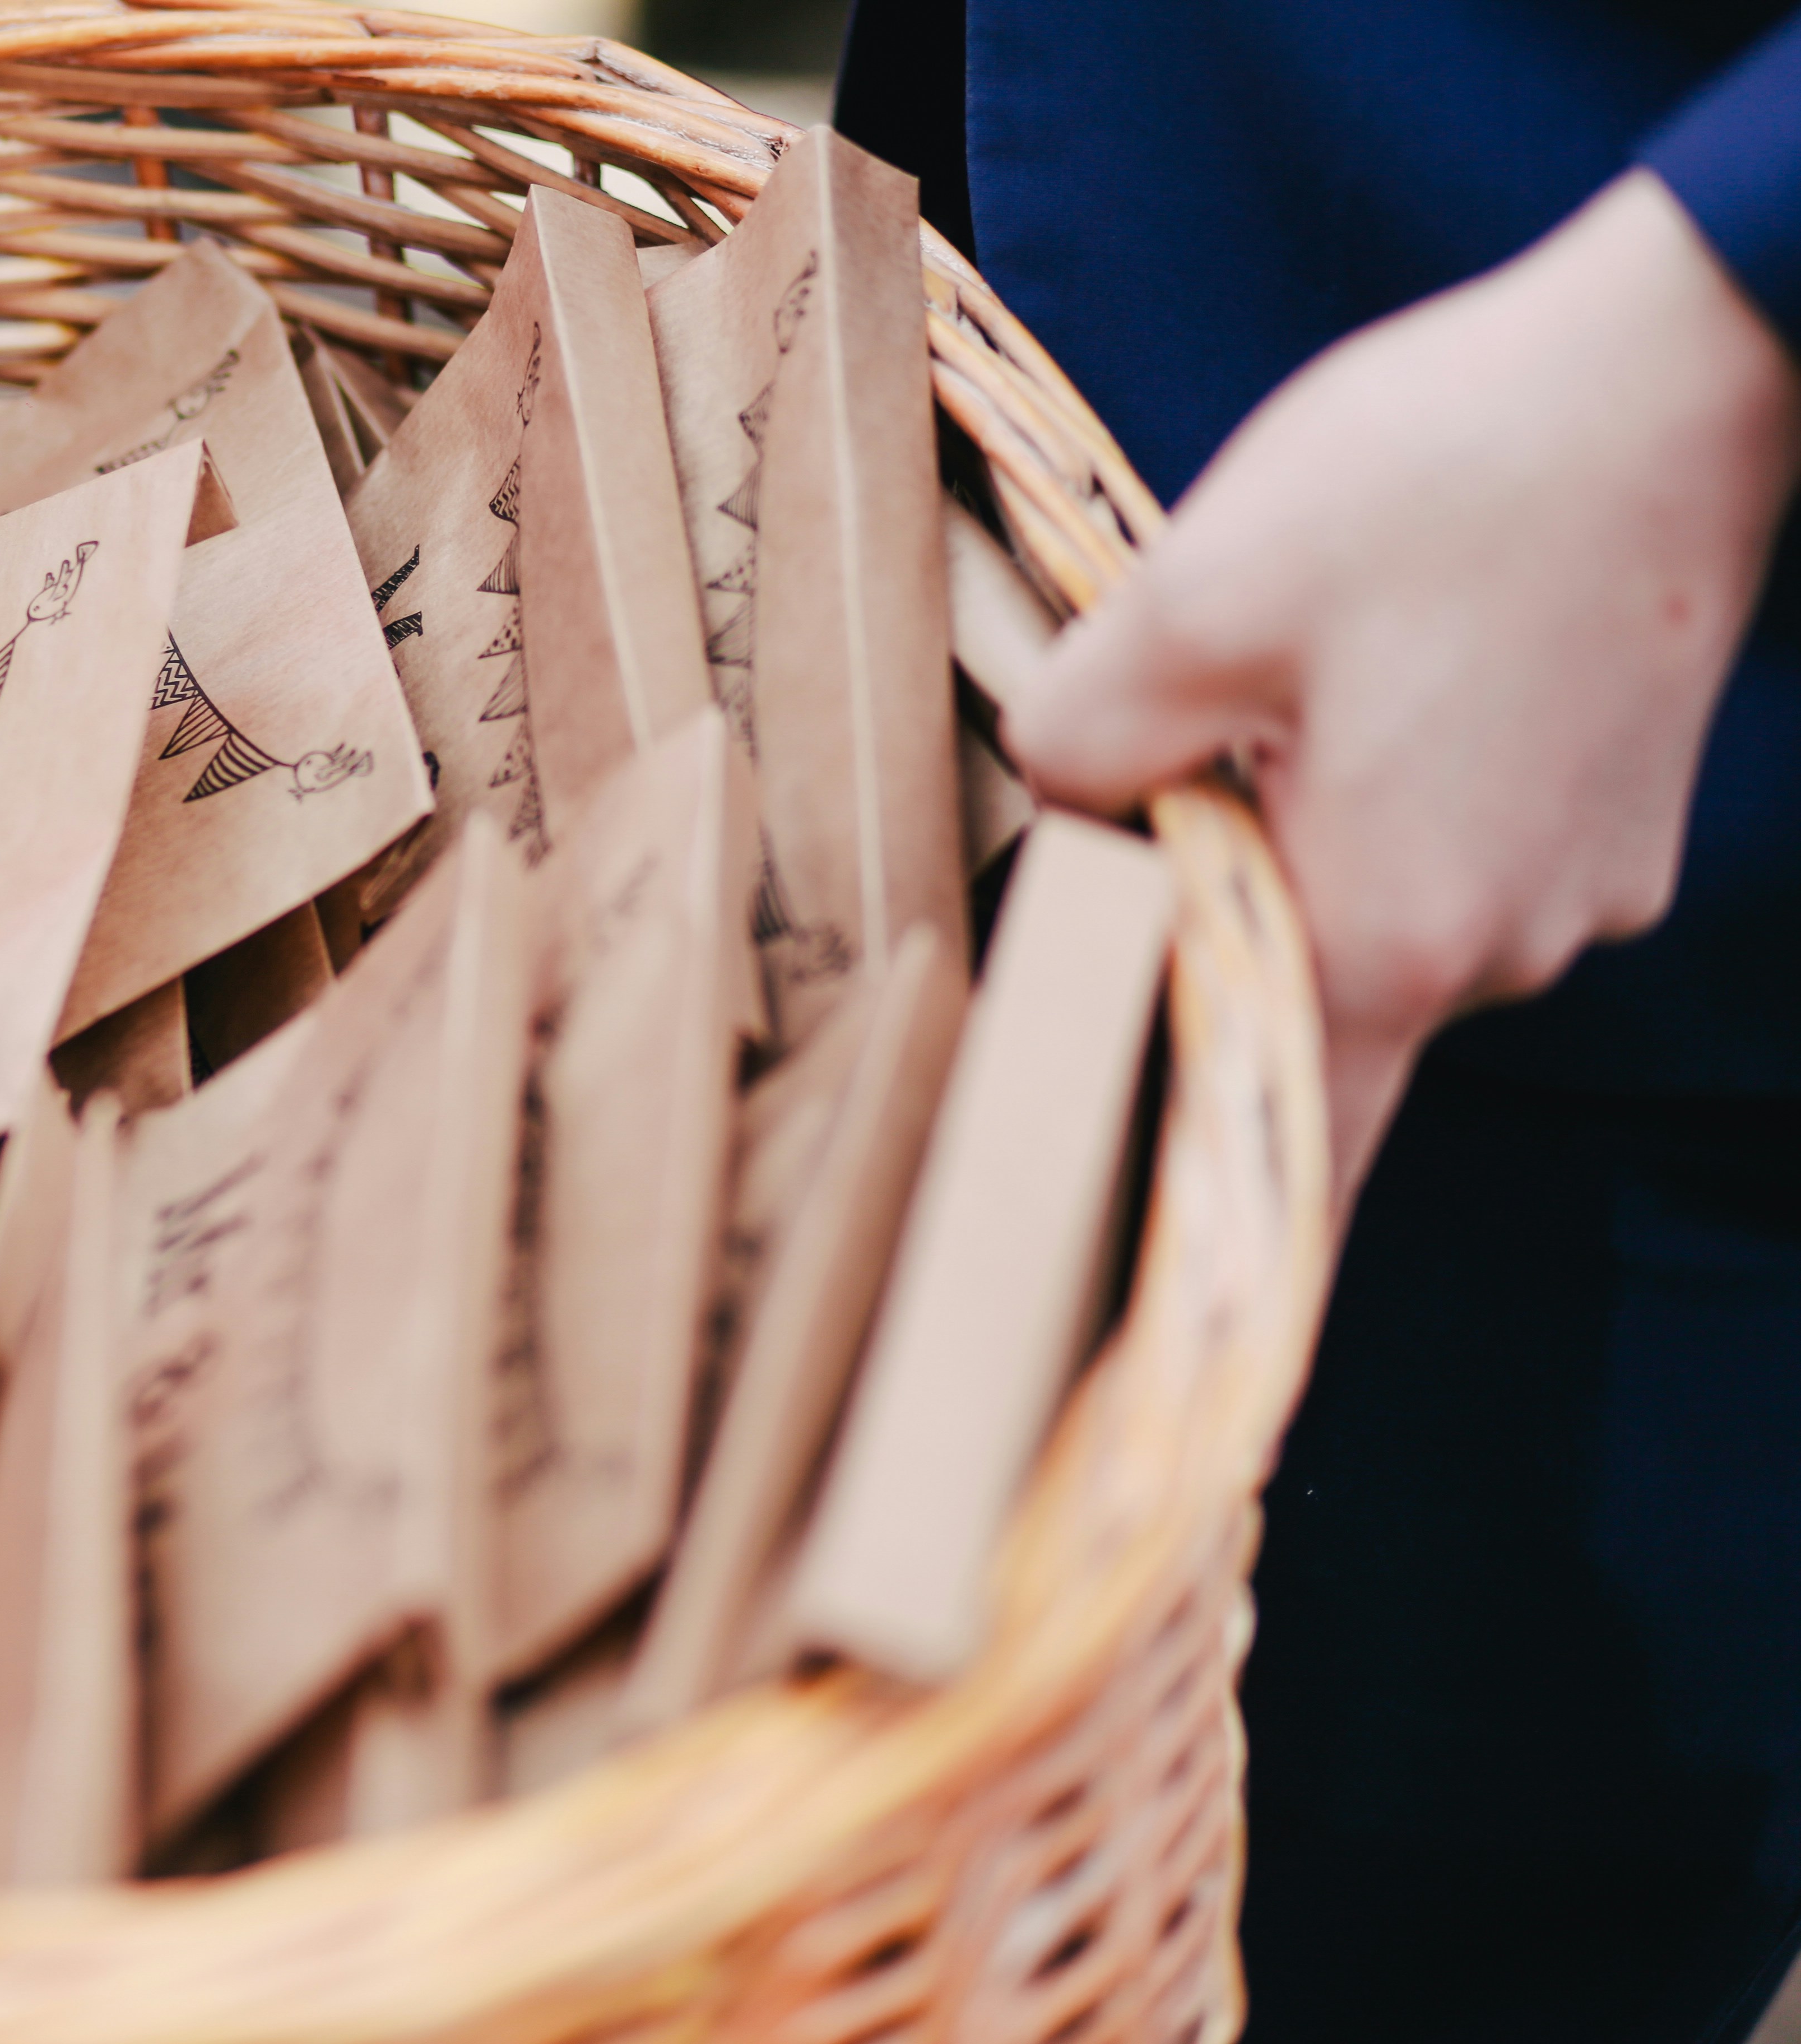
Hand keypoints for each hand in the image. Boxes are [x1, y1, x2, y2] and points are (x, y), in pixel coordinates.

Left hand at [1010, 170, 1800, 1202]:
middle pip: (1314, 1010)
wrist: (1676, 367)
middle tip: (1150, 827)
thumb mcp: (1191, 601)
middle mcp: (1507, 950)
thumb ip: (1083, 741)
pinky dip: (1399, 799)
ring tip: (1282, 707)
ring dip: (1312, 843)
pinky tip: (1379, 677)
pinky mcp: (1619, 816)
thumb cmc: (1438, 482)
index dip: (1191, 1207)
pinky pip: (1466, 852)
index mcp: (1390, 938)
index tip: (1121, 1273)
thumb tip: (1059, 805)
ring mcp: (1583, 887)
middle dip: (1223, 941)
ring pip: (1389, 916)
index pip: (1273, 1150)